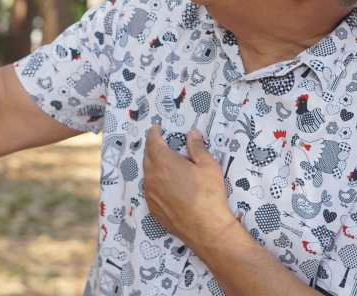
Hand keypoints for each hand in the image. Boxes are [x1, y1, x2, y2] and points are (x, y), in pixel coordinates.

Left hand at [143, 125, 237, 248]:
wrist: (207, 228)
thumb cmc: (209, 194)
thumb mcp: (208, 166)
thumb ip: (197, 147)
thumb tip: (192, 133)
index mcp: (164, 162)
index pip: (153, 141)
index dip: (154, 132)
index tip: (156, 128)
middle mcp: (152, 176)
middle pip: (148, 157)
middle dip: (155, 149)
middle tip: (167, 148)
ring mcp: (150, 193)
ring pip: (148, 174)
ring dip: (156, 168)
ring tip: (172, 170)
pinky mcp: (153, 208)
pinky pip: (151, 190)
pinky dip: (156, 183)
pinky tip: (169, 188)